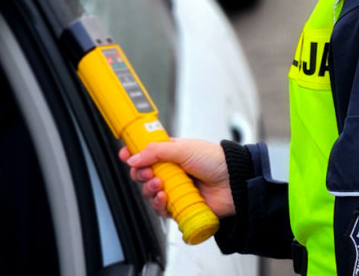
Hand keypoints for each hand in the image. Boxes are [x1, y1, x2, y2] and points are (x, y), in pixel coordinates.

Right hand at [120, 139, 234, 218]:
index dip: (134, 154)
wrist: (233, 182)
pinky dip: (159, 204)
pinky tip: (164, 198)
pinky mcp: (179, 206)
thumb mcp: (183, 148)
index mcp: (172, 153)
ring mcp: (175, 189)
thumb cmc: (215, 160)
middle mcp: (172, 171)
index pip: (146, 153)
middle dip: (141, 174)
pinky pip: (161, 209)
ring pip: (150, 193)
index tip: (125, 155)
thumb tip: (133, 157)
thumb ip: (156, 151)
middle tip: (147, 172)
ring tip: (160, 185)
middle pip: (144, 175)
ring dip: (149, 189)